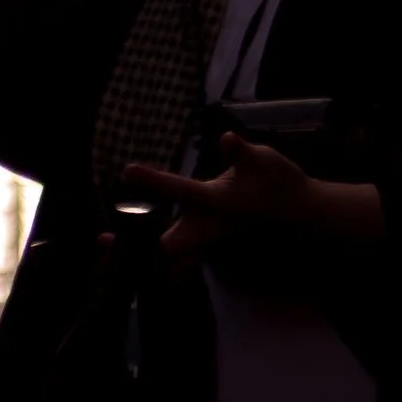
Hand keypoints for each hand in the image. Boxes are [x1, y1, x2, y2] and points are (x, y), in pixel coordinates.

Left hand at [120, 142, 384, 266]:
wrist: (301, 213)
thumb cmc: (281, 184)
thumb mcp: (264, 160)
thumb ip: (241, 152)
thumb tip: (228, 138)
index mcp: (215, 204)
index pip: (178, 190)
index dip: (153, 180)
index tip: (127, 169)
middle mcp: (206, 228)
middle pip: (162, 247)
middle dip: (134, 250)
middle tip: (101, 244)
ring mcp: (205, 242)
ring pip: (166, 261)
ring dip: (138, 262)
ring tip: (105, 259)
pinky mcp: (204, 246)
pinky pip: (173, 261)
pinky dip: (151, 263)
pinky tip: (130, 262)